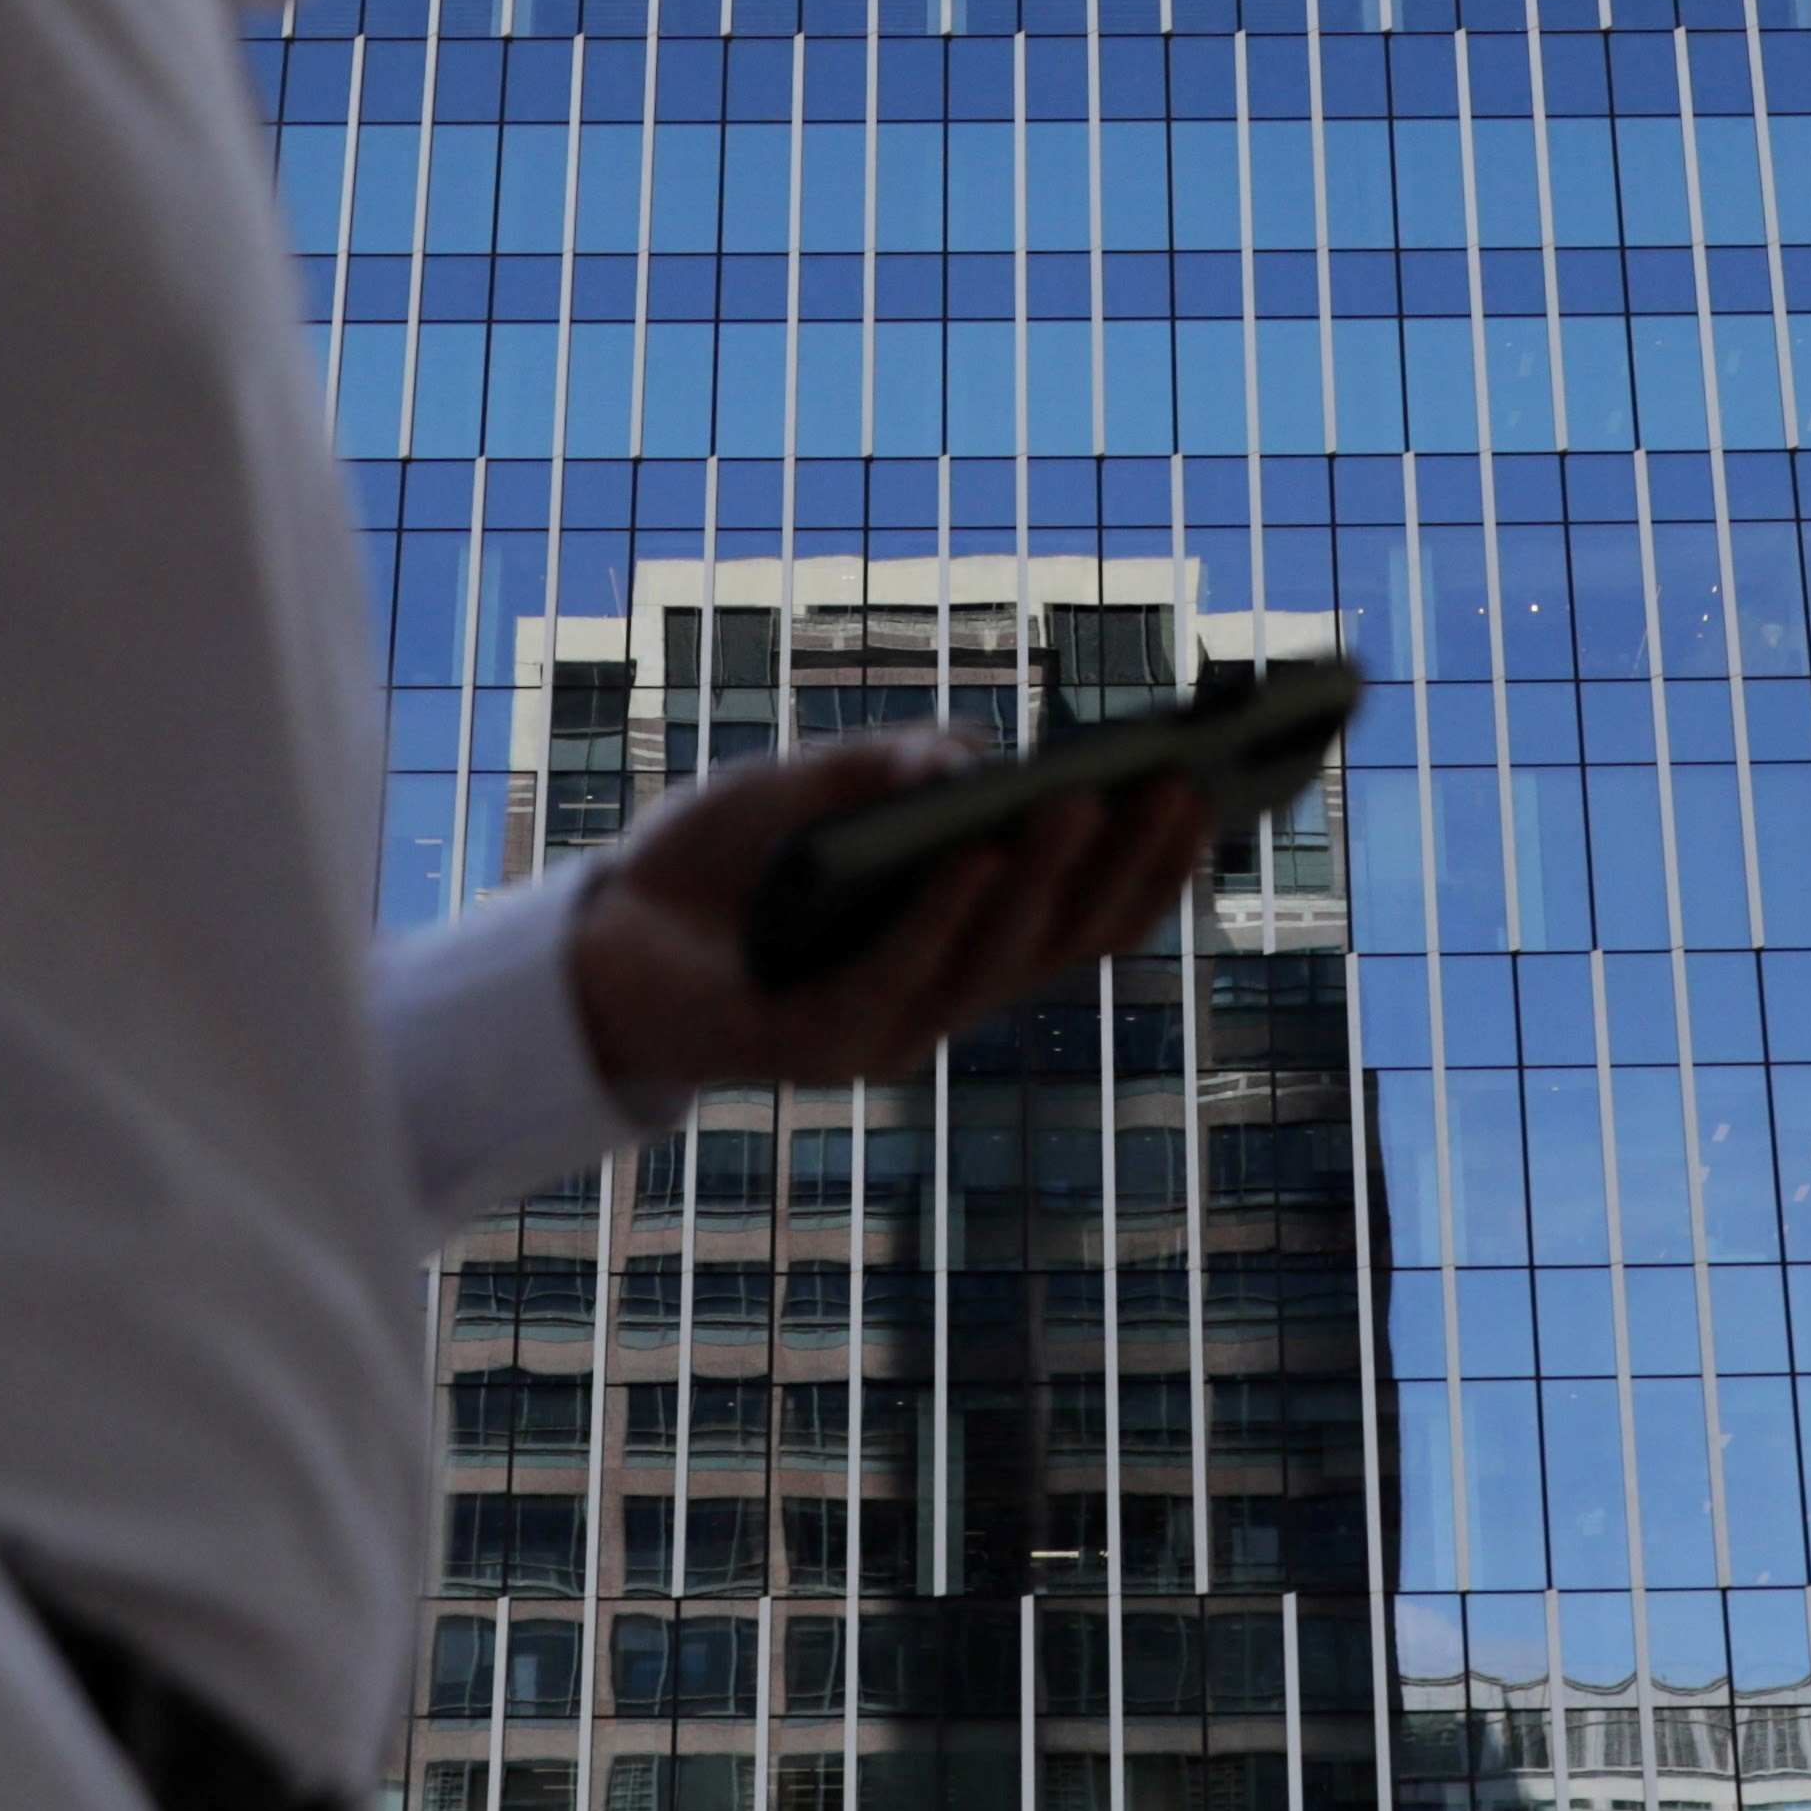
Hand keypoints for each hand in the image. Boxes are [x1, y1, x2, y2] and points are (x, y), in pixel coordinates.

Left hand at [565, 727, 1208, 1106]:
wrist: (596, 935)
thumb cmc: (718, 862)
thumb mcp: (813, 783)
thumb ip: (897, 767)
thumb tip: (982, 762)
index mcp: (963, 939)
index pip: (1087, 911)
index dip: (1155, 861)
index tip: (1214, 789)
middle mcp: (944, 994)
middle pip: (1067, 939)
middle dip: (1127, 864)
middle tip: (1179, 785)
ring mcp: (889, 1027)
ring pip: (995, 960)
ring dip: (1043, 878)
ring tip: (1078, 798)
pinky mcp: (821, 1048)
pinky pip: (900, 980)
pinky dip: (944, 915)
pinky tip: (974, 854)